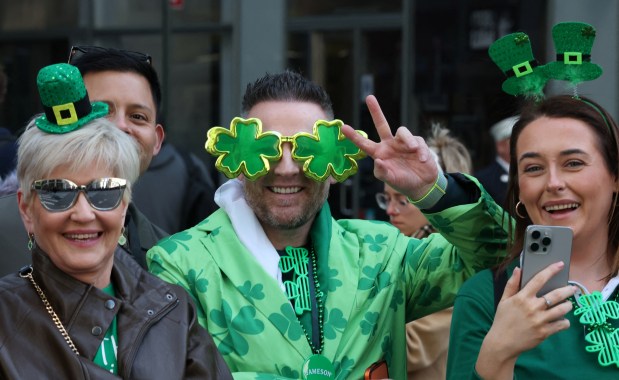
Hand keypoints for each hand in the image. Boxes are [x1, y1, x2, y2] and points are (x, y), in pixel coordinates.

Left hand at [341, 95, 438, 199]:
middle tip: (369, 98)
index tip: (343, 127)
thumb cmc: (403, 182)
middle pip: (381, 124)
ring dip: (409, 140)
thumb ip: (382, 172)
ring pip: (403, 131)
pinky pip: (418, 143)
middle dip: (376, 111)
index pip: (364, 143)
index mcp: (380, 153)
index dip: (354, 136)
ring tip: (413, 150)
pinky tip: (423, 160)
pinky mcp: (418, 144)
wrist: (422, 185)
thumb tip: (377, 160)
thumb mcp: (391, 180)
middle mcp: (390, 145)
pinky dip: (421, 152)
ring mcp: (403, 143)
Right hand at [475, 262, 576, 378]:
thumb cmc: (502, 320)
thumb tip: (518, 269)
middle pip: (556, 295)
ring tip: (568, 304)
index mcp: (522, 297)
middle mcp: (532, 307)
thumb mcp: (503, 300)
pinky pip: (561, 325)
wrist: (502, 343)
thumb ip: (512, 284)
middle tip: (572, 288)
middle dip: (567, 290)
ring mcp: (540, 320)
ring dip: (568, 305)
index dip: (551, 270)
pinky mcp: (544, 332)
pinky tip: (562, 320)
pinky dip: (565, 322)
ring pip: (562, 309)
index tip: (560, 265)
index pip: (539, 279)